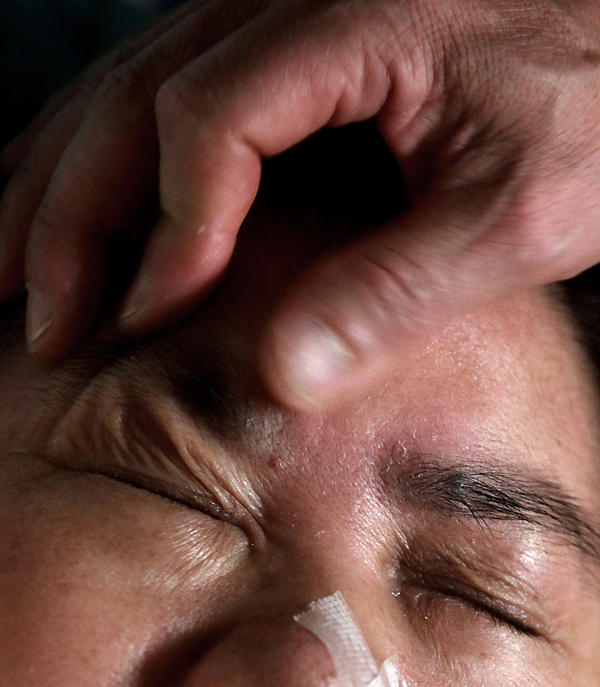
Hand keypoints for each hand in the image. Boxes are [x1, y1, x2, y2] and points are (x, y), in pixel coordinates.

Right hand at [2, 0, 599, 409]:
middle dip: (71, 218)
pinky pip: (163, 87)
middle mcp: (289, 1)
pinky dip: (101, 149)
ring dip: (59, 183)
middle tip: (37, 317)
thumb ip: (404, 286)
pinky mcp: (283, 42)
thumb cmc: (596, 101)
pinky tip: (62, 186)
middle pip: (134, 102)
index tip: (140, 320)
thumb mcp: (522, 209)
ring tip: (12, 265)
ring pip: (126, 89)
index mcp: (348, 25)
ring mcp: (278, 15)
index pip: (207, 122)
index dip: (164, 231)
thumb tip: (285, 374)